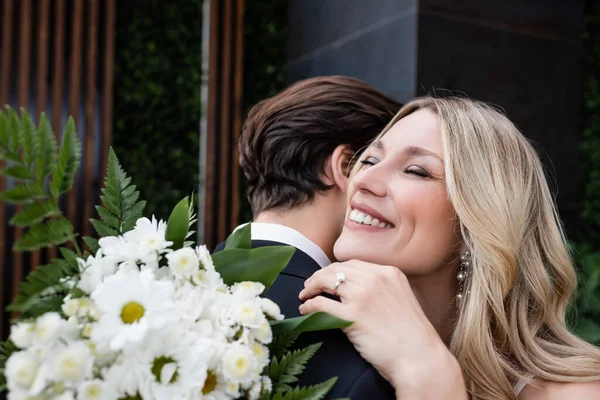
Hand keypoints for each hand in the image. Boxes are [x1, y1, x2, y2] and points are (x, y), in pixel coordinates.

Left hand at [298, 260, 466, 398]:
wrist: (420, 357)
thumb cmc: (411, 335)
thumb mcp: (401, 298)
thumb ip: (382, 289)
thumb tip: (354, 289)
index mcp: (389, 272)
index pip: (353, 265)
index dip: (334, 271)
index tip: (324, 278)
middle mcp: (375, 279)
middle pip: (337, 270)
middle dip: (319, 277)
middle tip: (308, 287)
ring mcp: (363, 296)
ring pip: (326, 282)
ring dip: (311, 289)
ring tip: (304, 296)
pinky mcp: (353, 316)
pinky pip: (322, 304)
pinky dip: (310, 305)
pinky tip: (306, 310)